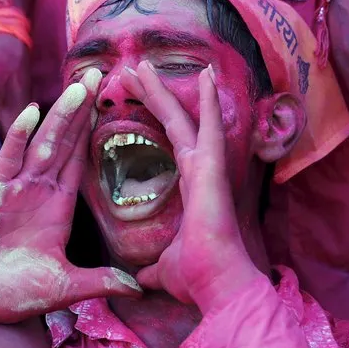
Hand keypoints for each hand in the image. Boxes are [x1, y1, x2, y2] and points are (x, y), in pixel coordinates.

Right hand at [0, 69, 141, 329]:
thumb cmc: (13, 292)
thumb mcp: (63, 286)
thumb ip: (99, 281)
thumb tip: (137, 289)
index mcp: (59, 205)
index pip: (80, 159)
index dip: (94, 131)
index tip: (110, 103)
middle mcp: (40, 188)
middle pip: (65, 140)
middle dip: (82, 109)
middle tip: (100, 75)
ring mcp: (15, 185)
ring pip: (43, 141)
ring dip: (61, 114)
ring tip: (79, 87)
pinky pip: (8, 157)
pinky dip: (19, 135)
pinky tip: (32, 113)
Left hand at [121, 61, 258, 314]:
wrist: (215, 284)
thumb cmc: (195, 274)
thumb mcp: (162, 267)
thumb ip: (152, 266)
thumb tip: (141, 277)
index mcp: (192, 184)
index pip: (172, 139)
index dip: (155, 114)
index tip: (136, 96)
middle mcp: (201, 169)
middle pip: (174, 121)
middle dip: (153, 94)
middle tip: (133, 69)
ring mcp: (208, 165)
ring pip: (184, 118)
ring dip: (166, 90)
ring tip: (144, 63)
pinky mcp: (213, 167)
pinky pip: (211, 126)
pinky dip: (209, 100)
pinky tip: (206, 73)